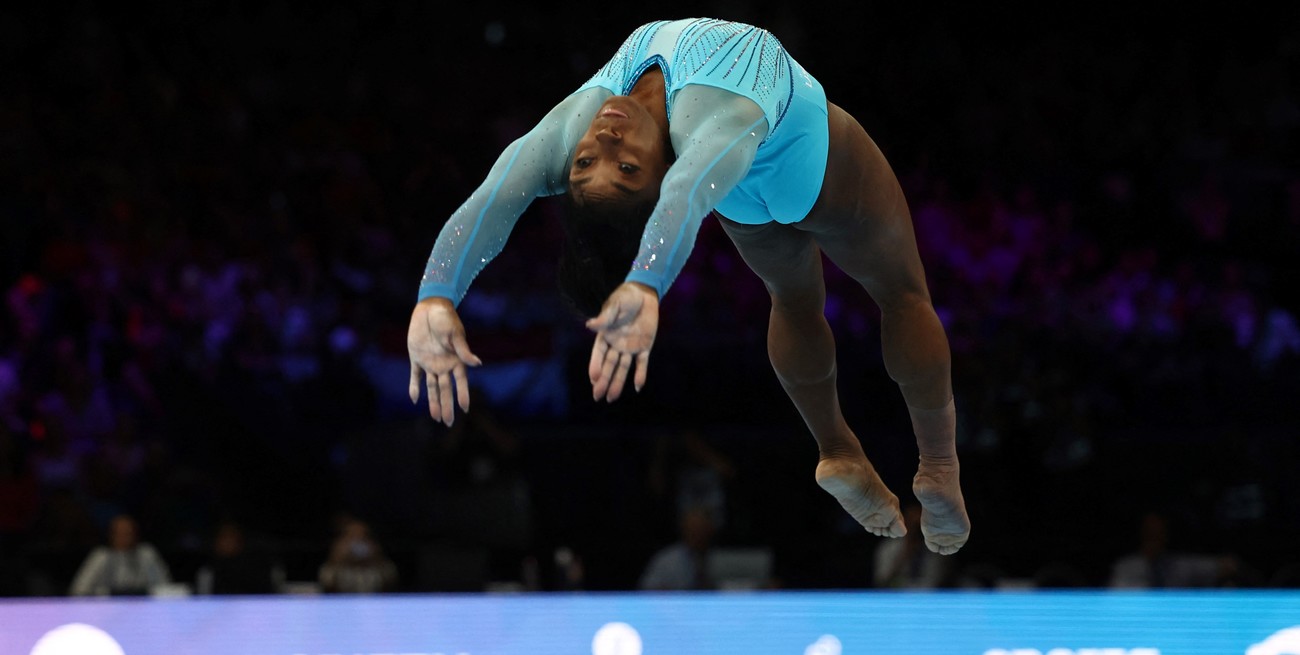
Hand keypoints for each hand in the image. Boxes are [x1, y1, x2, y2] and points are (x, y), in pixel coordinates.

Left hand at [407, 297, 481, 424]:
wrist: (430, 307)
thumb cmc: (446, 319)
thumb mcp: (455, 334)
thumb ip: (464, 350)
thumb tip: (478, 364)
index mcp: (456, 360)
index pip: (460, 382)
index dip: (463, 395)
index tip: (465, 409)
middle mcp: (444, 365)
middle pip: (446, 390)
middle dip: (447, 406)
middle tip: (448, 423)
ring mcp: (430, 363)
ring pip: (432, 387)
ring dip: (433, 402)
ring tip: (436, 418)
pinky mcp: (416, 358)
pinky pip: (415, 376)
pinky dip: (415, 387)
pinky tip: (415, 400)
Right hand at [587, 282, 658, 401]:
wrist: (643, 294)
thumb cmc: (625, 297)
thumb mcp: (614, 305)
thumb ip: (604, 318)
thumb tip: (589, 325)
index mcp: (605, 335)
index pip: (598, 354)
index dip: (595, 366)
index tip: (593, 378)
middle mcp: (616, 344)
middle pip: (608, 365)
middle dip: (603, 381)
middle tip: (597, 396)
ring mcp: (630, 347)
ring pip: (623, 368)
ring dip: (618, 382)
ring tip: (611, 398)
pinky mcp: (644, 347)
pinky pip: (641, 363)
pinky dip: (640, 374)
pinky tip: (638, 387)